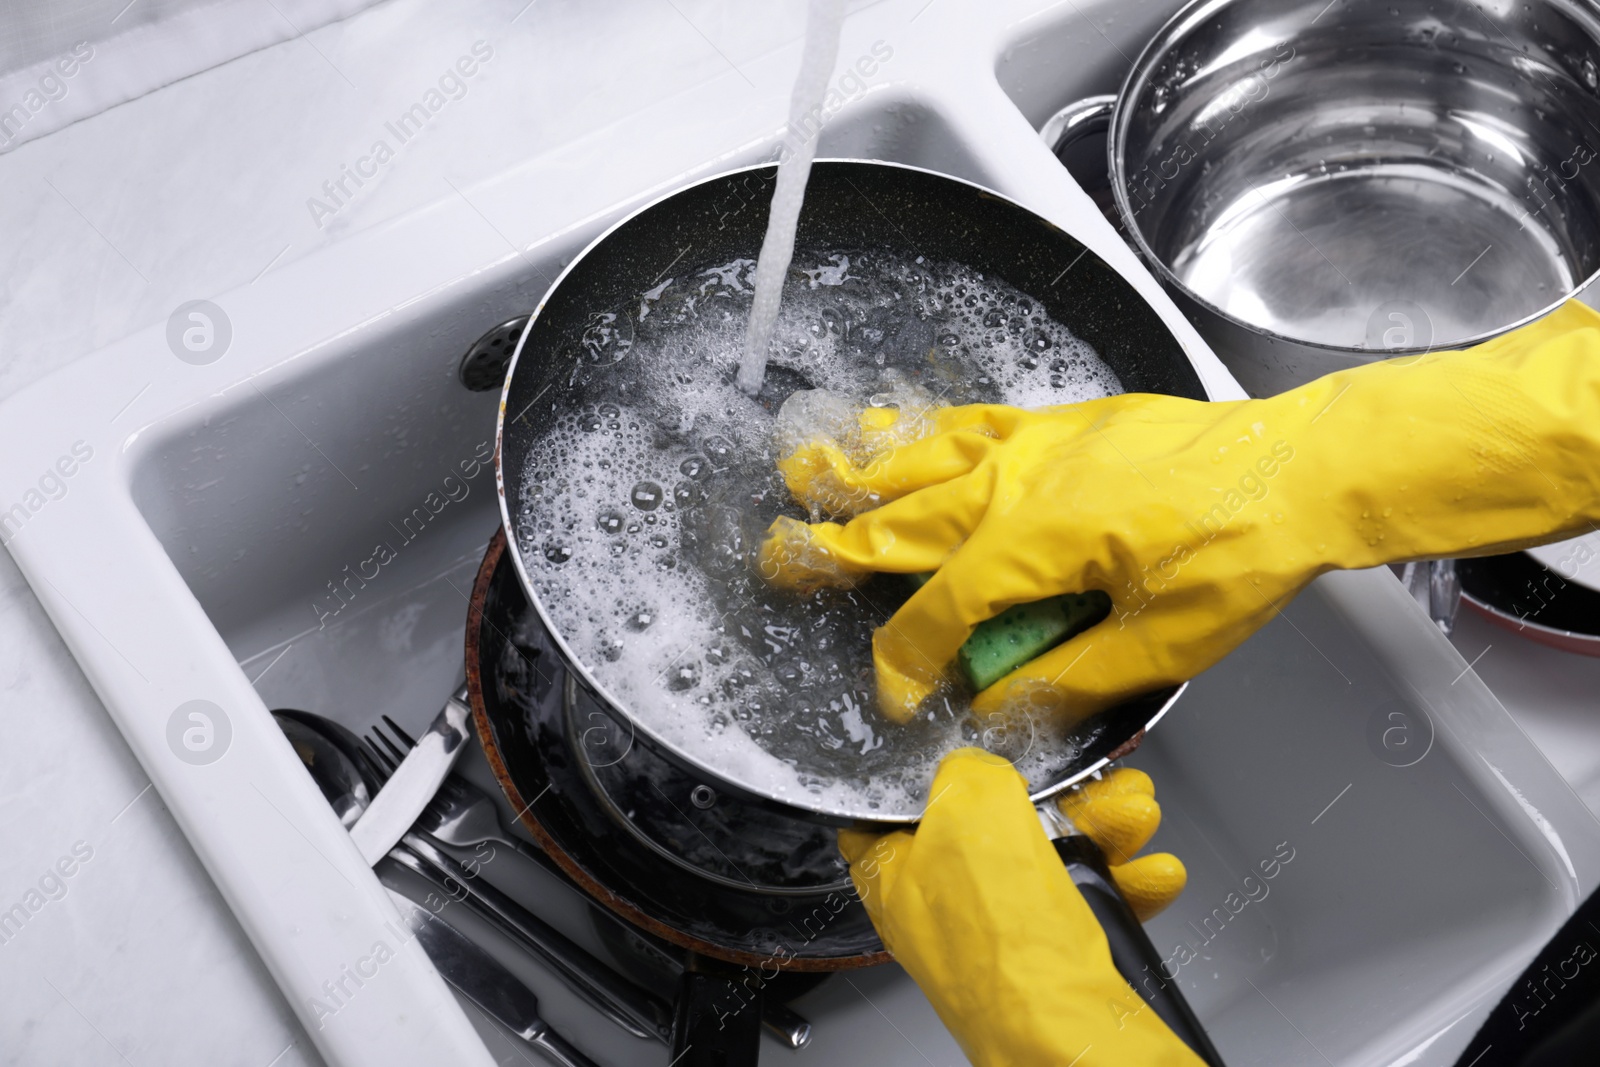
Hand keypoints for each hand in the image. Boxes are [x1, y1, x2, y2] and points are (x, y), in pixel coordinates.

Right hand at [761, 301, 1599, 720]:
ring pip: (925, 457)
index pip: (938, 608)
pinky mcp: (1062, 422)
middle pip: (903, 519)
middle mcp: (1020, 481)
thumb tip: (1000, 708)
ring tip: (805, 469)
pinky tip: (901, 432)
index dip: (905, 658)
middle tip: (777, 556)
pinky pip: (972, 421)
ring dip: (861, 469)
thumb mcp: (1164, 641)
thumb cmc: (1244, 550)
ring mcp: (1038, 442)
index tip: (894, 694)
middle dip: (834, 545)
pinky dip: (925, 429)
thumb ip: (1071, 676)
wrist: (1302, 467)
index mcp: (1037, 539)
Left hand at [839, 749, 1199, 1066]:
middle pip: (991, 824)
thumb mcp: (971, 808)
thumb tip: (977, 766)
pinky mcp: (1050, 962)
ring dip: (1101, 827)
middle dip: (1052, 793)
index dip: (929, 773)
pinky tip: (1152, 869)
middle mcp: (941, 907)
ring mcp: (997, 935)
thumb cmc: (1003, 940)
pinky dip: (1123, 878)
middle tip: (1089, 776)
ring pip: (1050, 857)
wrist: (1067, 1036)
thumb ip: (968, 772)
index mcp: (894, 873)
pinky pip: (1087, 902)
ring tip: (1134, 811)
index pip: (890, 809)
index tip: (969, 750)